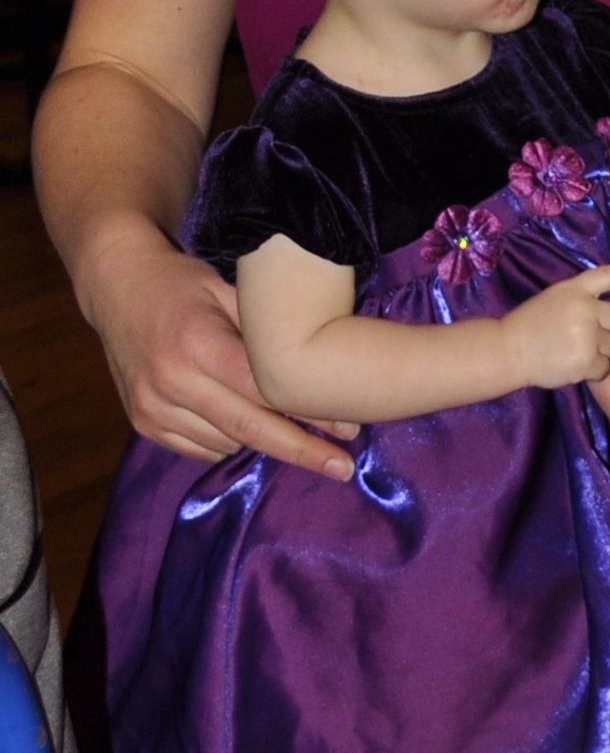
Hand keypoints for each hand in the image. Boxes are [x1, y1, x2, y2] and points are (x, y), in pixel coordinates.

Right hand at [87, 226, 359, 479]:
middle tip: (343, 468)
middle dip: (301, 451)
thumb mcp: (229, 290)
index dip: (310, 412)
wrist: (116, 287)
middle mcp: (171, 381)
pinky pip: (201, 448)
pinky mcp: (143, 423)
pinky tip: (248, 425)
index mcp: (197, 343)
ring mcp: (151, 407)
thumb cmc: (183, 284)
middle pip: (249, 429)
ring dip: (266, 442)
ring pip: (227, 443)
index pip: (265, 389)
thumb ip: (268, 330)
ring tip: (298, 435)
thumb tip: (327, 364)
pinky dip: (230, 441)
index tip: (349, 429)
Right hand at [499, 266, 609, 390]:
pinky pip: (606, 367)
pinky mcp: (584, 361)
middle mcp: (583, 308)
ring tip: (578, 350)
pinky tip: (576, 364)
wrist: (507, 350)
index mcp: (575, 288)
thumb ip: (586, 296)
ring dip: (604, 351)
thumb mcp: (557, 296)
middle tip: (593, 335)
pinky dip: (596, 369)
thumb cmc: (532, 324)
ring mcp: (585, 335)